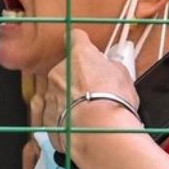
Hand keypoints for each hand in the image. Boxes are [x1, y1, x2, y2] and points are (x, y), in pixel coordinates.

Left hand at [53, 30, 143, 147]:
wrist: (96, 130)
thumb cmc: (113, 101)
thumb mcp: (124, 76)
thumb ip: (112, 67)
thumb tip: (110, 67)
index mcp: (79, 55)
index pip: (75, 37)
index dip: (80, 42)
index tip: (83, 47)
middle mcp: (59, 71)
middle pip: (66, 69)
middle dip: (76, 77)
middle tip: (94, 91)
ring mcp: (49, 94)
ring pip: (57, 91)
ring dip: (68, 98)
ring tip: (87, 112)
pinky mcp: (44, 116)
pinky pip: (50, 112)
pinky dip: (60, 116)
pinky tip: (74, 123)